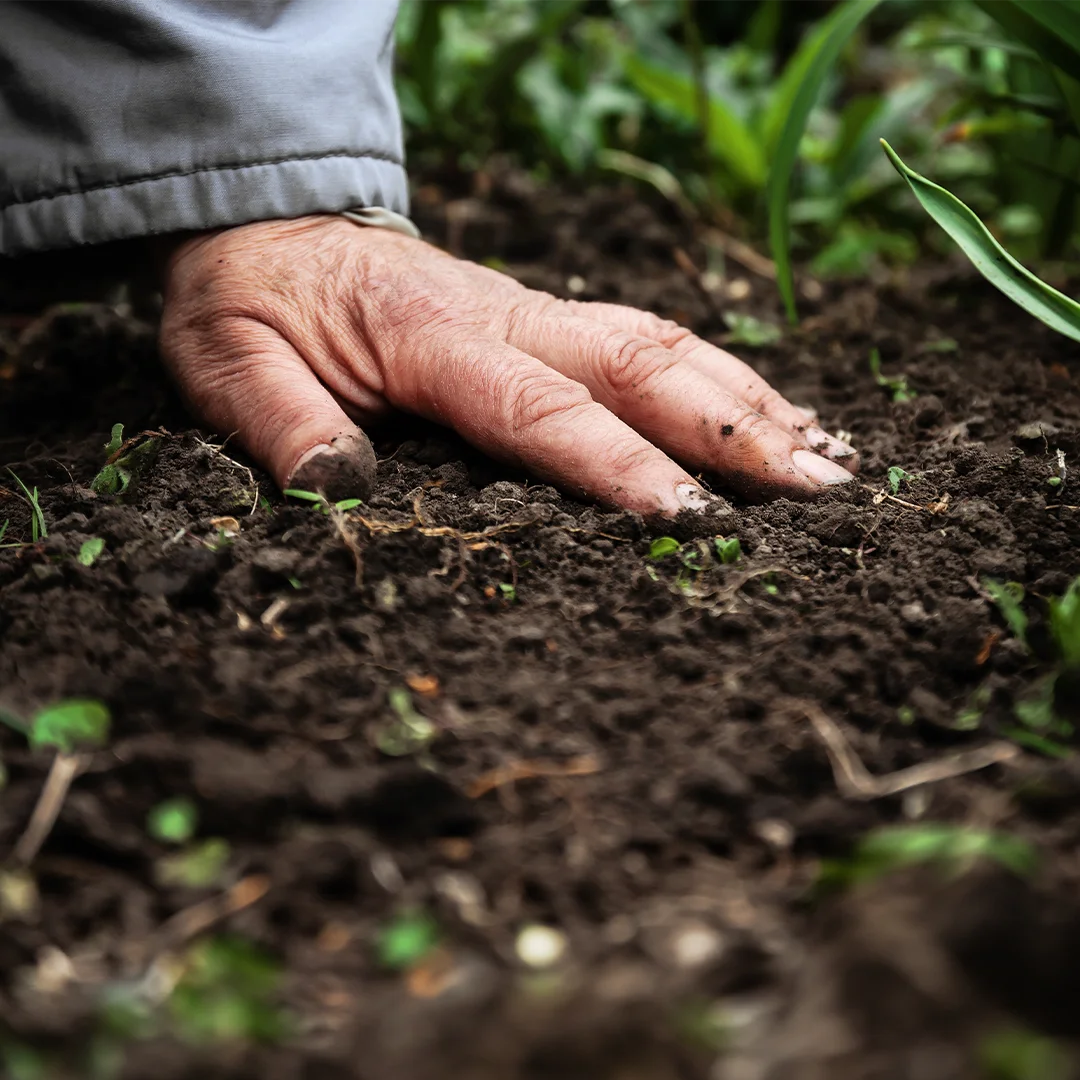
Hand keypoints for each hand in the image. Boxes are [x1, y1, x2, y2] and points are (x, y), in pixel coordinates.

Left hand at [160, 216, 856, 513]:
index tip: (693, 520)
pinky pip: (649, 340)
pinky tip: (770, 415)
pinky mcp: (547, 318)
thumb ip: (281, 424)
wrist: (269, 227)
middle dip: (734, 429)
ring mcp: (535, 311)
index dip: (618, 464)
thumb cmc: (251, 304)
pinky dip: (721, 377)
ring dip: (750, 400)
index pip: (541, 407)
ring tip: (829, 458)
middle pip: (640, 364)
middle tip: (822, 492)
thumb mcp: (227, 364)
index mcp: (430, 335)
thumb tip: (339, 490)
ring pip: (663, 344)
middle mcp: (506, 315)